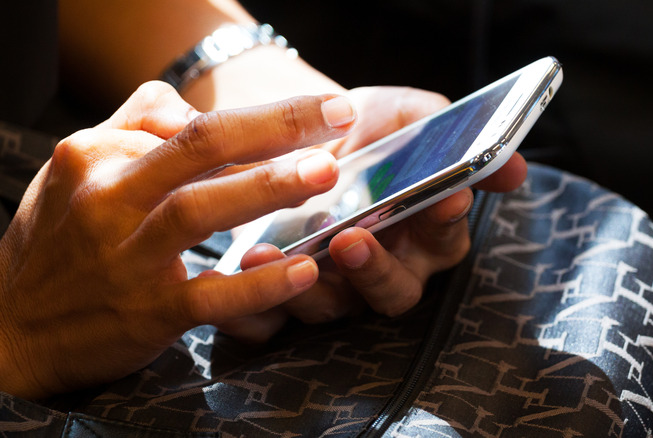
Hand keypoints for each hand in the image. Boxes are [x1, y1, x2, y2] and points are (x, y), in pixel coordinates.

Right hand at [0, 82, 356, 398]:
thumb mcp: (77, 167)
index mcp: (97, 157)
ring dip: (266, 189)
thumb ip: (132, 126)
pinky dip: (257, 285)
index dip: (264, 116)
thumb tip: (189, 110)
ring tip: (325, 174)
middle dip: (275, 130)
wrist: (11, 329)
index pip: (192, 125)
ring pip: (199, 211)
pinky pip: (208, 296)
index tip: (323, 111)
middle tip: (337, 121)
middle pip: (199, 149)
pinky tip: (303, 270)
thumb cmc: (58, 240)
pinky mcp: (145, 314)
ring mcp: (125, 258)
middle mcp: (107, 199)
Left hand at [215, 86, 527, 341]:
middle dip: (374, 269)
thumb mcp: (406, 115)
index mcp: (426, 231)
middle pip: (394, 292)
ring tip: (271, 252)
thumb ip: (452, 135)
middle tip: (353, 238)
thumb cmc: (364, 128)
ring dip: (304, 288)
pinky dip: (253, 309)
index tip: (444, 196)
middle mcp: (387, 268)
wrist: (297, 134)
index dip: (445, 220)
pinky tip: (238, 275)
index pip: (446, 235)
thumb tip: (514, 168)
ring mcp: (336, 287)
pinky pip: (272, 321)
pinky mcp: (285, 295)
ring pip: (332, 308)